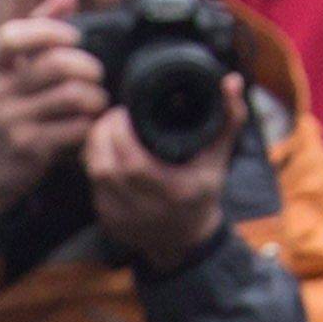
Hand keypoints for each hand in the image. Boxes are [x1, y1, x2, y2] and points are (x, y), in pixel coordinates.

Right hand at [0, 0, 109, 219]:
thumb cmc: (4, 107)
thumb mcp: (9, 69)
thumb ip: (38, 28)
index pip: (13, 36)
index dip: (50, 30)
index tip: (73, 37)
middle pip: (55, 65)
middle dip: (88, 67)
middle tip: (95, 74)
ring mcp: (11, 121)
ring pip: (72, 96)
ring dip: (95, 97)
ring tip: (96, 100)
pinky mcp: (28, 148)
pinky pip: (75, 128)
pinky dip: (89, 124)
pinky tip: (87, 123)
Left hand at [83, 80, 241, 270]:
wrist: (186, 240)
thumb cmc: (203, 192)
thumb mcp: (219, 158)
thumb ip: (228, 118)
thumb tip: (230, 81)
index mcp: (174, 192)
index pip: (133, 162)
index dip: (120, 133)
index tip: (125, 112)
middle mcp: (145, 210)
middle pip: (105, 166)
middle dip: (103, 133)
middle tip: (112, 115)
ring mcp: (122, 219)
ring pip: (94, 174)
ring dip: (94, 146)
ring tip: (106, 128)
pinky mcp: (107, 222)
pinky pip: (91, 186)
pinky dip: (95, 164)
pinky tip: (104, 151)